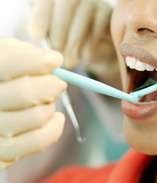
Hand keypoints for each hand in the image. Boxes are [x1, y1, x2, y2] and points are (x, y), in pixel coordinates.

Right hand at [0, 37, 66, 168]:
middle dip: (52, 85)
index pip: (6, 64)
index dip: (38, 61)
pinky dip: (55, 127)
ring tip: (47, 101)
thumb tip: (52, 61)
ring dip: (51, 106)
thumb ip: (21, 53)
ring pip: (37, 117)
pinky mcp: (3, 153)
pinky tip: (54, 117)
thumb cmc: (0, 80)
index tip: (55, 60)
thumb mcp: (2, 55)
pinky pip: (39, 141)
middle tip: (57, 83)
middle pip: (26, 93)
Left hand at [29, 0, 118, 79]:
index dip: (41, 17)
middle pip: (66, 3)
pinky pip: (98, 27)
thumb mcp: (55, 38)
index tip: (38, 37)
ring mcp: (93, 2)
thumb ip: (47, 35)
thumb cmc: (70, 42)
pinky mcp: (107, 15)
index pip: (47, 0)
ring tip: (71, 61)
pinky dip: (91, 44)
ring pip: (83, 15)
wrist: (97, 47)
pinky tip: (86, 57)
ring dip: (75, 40)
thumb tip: (41, 40)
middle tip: (57, 50)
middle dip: (59, 29)